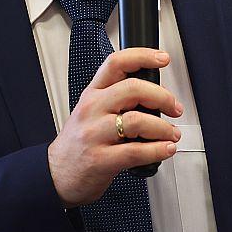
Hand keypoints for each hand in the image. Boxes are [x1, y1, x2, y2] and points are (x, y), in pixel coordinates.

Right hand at [48, 48, 183, 206]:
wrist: (56, 176)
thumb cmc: (79, 143)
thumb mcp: (92, 112)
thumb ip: (118, 99)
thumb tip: (158, 94)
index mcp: (92, 94)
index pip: (116, 63)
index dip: (142, 56)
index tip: (163, 58)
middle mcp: (92, 110)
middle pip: (133, 89)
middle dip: (163, 97)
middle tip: (175, 108)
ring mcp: (94, 134)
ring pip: (137, 121)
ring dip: (164, 128)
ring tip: (172, 134)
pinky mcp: (100, 160)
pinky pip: (136, 151)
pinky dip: (158, 150)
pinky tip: (166, 149)